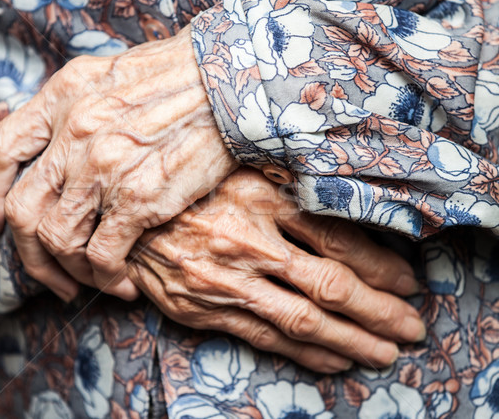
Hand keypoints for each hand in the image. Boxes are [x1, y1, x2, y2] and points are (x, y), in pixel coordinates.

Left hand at [0, 25, 236, 300]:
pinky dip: (104, 278)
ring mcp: (103, 168)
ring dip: (68, 272)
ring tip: (90, 282)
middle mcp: (73, 133)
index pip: (1, 151)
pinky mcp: (139, 198)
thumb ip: (73, 107)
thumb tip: (53, 143)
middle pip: (23, 209)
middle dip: (28, 254)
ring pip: (57, 238)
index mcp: (61, 98)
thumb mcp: (108, 74)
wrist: (227, 83)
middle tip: (48, 276)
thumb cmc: (177, 77)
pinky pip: (101, 255)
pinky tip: (121, 284)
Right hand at [128, 169, 423, 371]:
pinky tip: (333, 359)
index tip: (405, 282)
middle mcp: (244, 241)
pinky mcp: (200, 309)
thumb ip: (290, 191)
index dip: (378, 267)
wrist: (121, 212)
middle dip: (378, 312)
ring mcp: (222, 280)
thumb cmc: (188, 185)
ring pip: (301, 320)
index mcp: (258, 197)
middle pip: (328, 285)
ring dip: (350, 341)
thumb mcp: (241, 171)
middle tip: (409, 328)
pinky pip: (262, 337)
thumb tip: (346, 221)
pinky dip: (304, 352)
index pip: (336, 240)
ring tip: (383, 352)